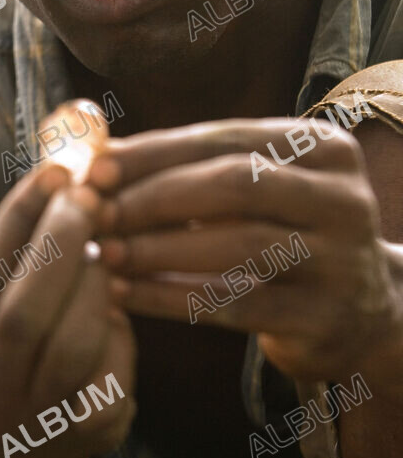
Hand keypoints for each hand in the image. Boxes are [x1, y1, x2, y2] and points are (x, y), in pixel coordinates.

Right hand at [0, 164, 135, 457]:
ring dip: (92, 282)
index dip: (15, 224)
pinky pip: (113, 370)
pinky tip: (106, 305)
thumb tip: (57, 176)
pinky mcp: (89, 440)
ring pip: (75, 344)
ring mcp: (32, 432)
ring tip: (96, 248)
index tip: (52, 173)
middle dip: (60, 244)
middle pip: (22, 318)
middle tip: (87, 195)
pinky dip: (115, 326)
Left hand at [96, 118, 402, 389]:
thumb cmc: (282, 237)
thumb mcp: (255, 191)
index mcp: (324, 150)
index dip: (155, 152)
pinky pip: (234, 305)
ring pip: (237, 246)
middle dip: (154, 197)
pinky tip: (124, 295)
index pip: (226, 138)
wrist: (362, 315)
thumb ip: (188, 167)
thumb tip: (95, 151)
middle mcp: (344, 199)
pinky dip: (170, 299)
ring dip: (157, 249)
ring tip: (102, 254)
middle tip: (95, 213)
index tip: (94, 168)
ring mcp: (342, 262)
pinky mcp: (324, 320)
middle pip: (237, 184)